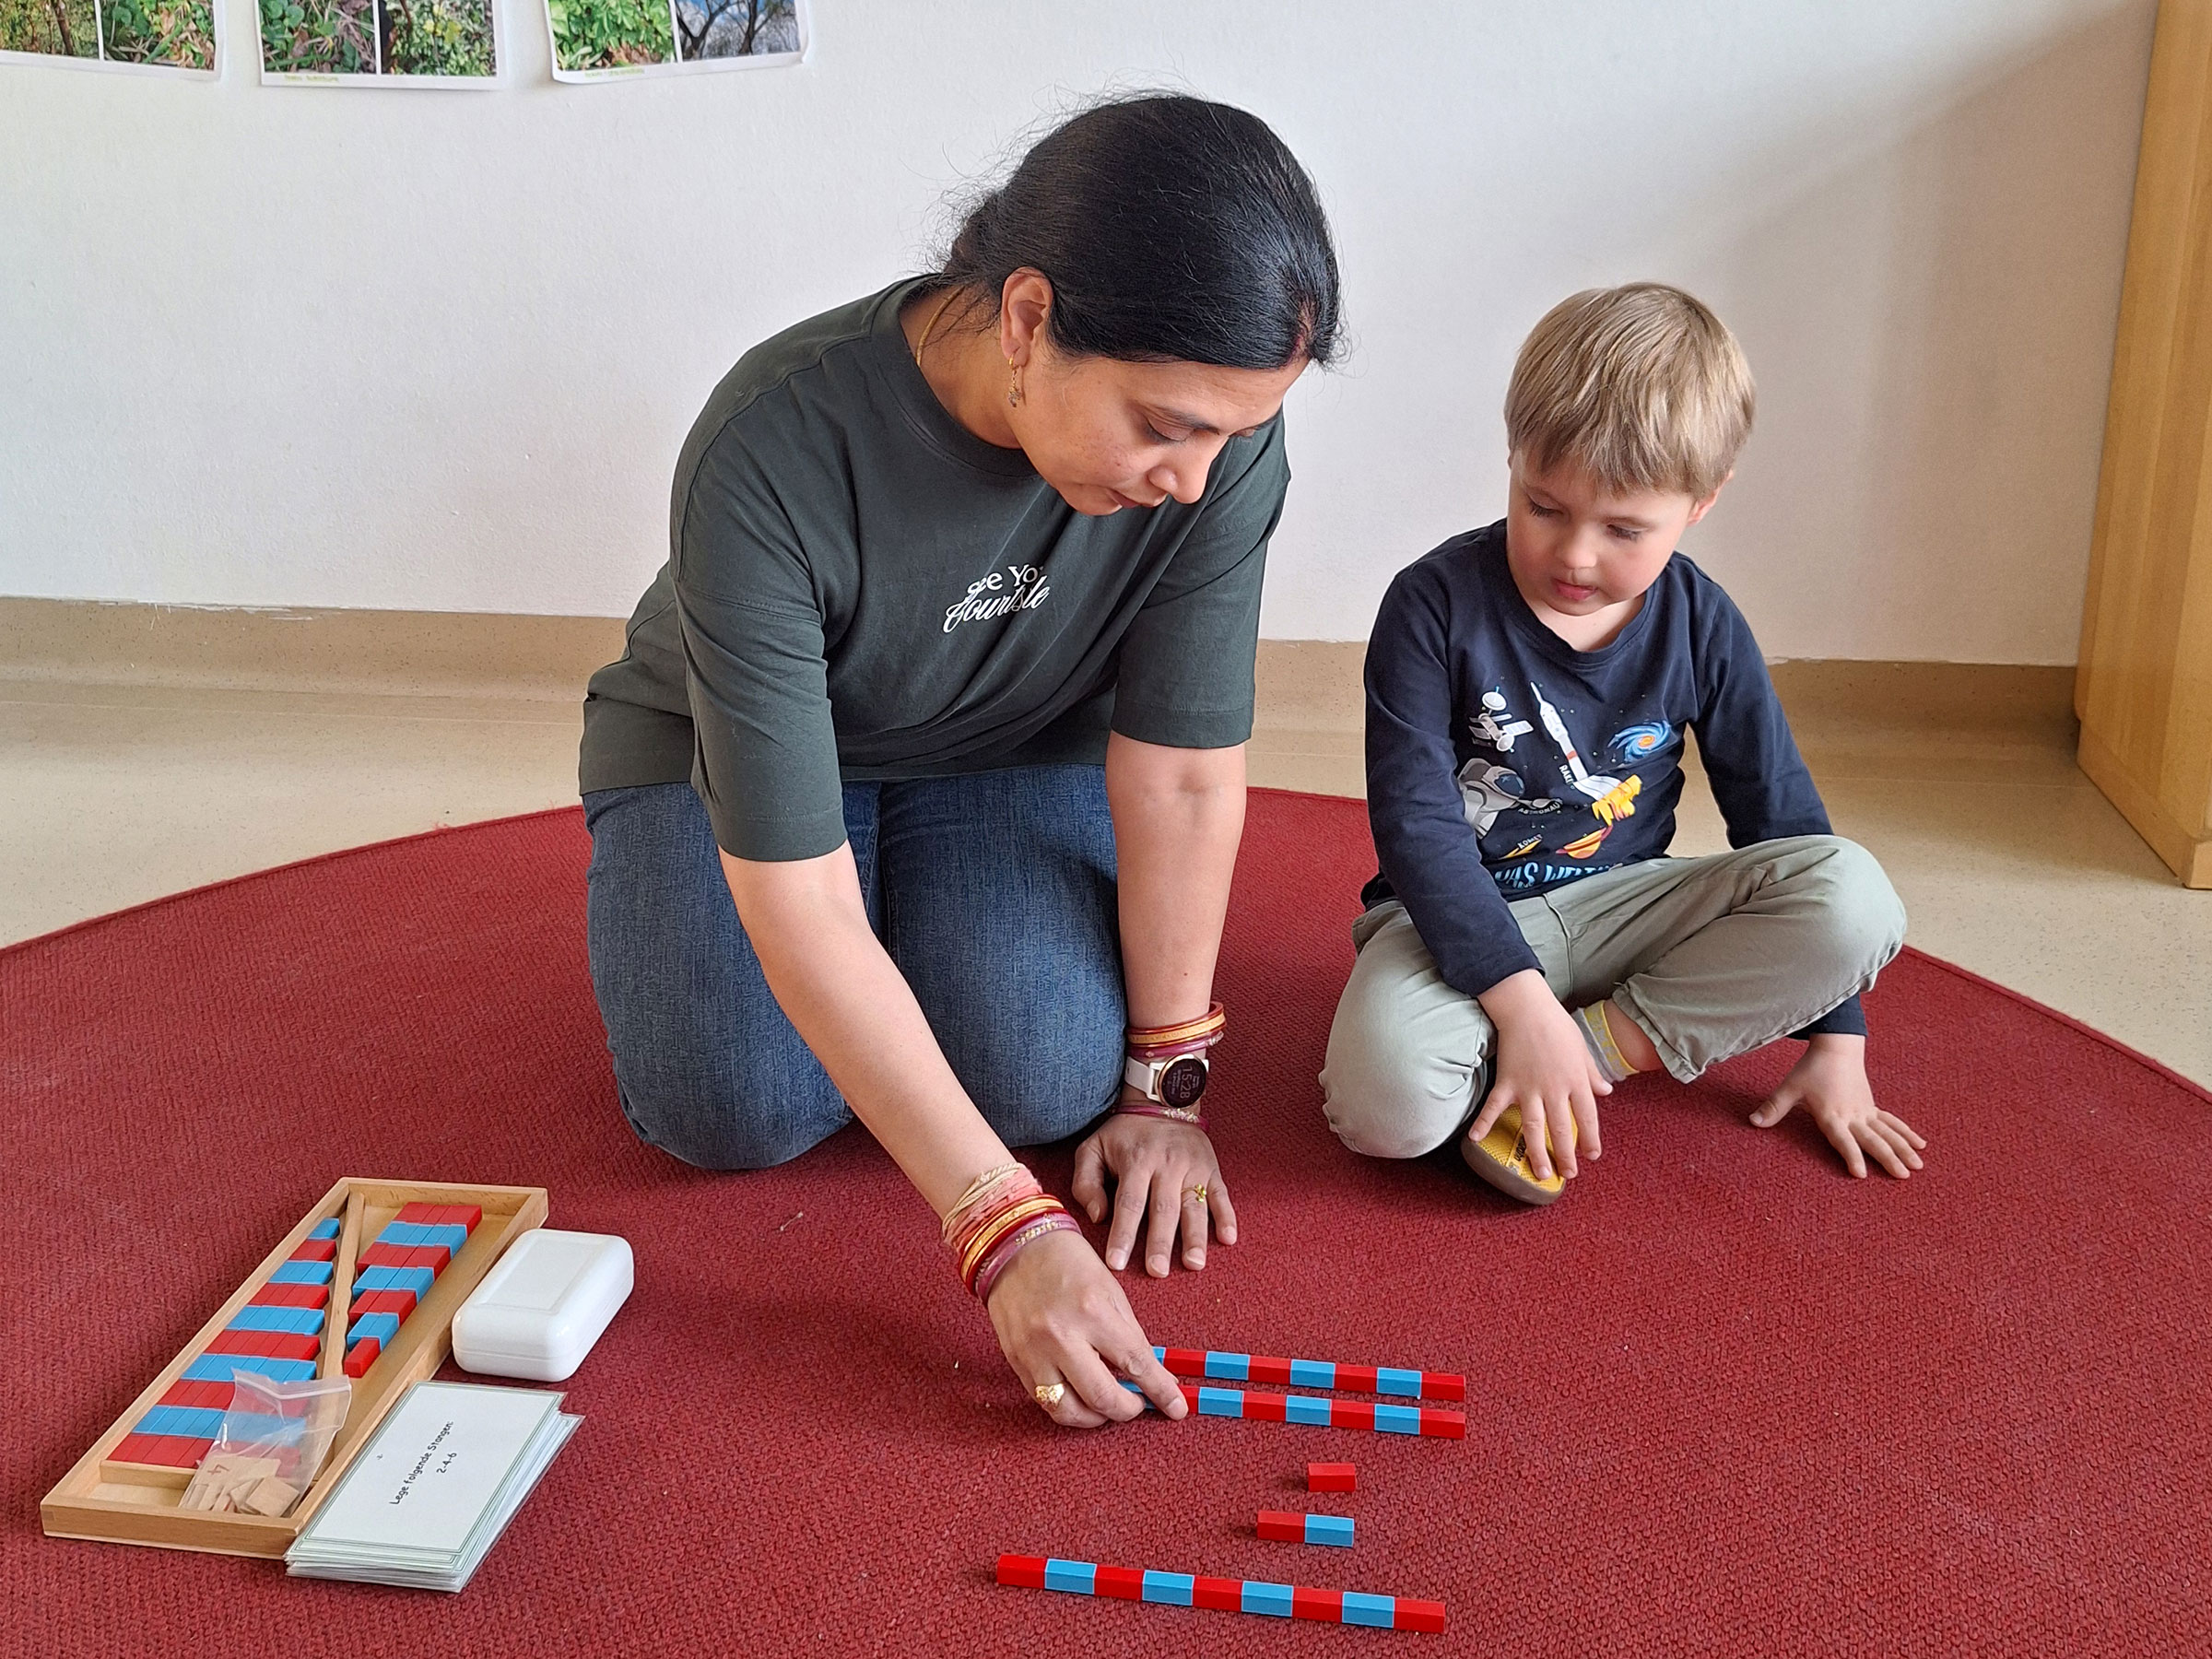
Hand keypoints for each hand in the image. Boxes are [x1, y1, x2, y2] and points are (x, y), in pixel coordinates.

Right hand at [984, 1227, 1189, 1426]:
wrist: (1015, 1246)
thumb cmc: (1067, 1262)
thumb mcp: (1111, 1291)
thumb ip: (1130, 1336)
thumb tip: (1149, 1375)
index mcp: (1092, 1311)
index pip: (1135, 1363)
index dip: (1160, 1391)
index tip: (1176, 1407)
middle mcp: (1061, 1336)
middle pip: (1103, 1397)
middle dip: (1129, 1410)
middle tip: (1139, 1405)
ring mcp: (1034, 1352)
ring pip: (1070, 1411)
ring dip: (1097, 1418)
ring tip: (1108, 1406)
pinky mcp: (1016, 1362)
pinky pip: (1045, 1401)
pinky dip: (1069, 1407)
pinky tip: (1082, 1397)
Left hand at [1071, 1104, 1236, 1276]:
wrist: (1163, 1101)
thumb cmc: (1124, 1134)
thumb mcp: (1093, 1147)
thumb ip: (1086, 1182)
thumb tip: (1097, 1217)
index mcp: (1136, 1161)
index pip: (1129, 1204)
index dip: (1122, 1234)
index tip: (1117, 1263)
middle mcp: (1166, 1165)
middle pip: (1163, 1210)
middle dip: (1161, 1243)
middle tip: (1157, 1272)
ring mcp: (1192, 1167)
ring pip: (1194, 1206)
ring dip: (1195, 1237)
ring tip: (1194, 1264)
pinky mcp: (1211, 1169)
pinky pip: (1221, 1195)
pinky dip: (1226, 1217)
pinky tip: (1228, 1239)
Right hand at [1468, 969, 1607, 1180]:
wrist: (1527, 1007)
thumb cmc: (1557, 1025)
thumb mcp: (1582, 1049)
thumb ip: (1592, 1074)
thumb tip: (1606, 1091)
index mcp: (1576, 1080)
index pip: (1588, 1117)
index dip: (1591, 1139)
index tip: (1591, 1156)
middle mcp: (1554, 1089)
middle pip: (1562, 1129)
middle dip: (1566, 1155)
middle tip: (1568, 1174)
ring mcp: (1529, 1088)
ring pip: (1534, 1126)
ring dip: (1537, 1151)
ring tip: (1541, 1172)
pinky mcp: (1507, 1082)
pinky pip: (1495, 1106)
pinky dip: (1484, 1122)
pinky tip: (1476, 1139)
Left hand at [1751, 1033, 1924, 1177]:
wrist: (1837, 1047)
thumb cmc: (1811, 1069)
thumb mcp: (1790, 1087)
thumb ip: (1774, 1107)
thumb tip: (1753, 1122)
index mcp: (1832, 1115)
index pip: (1842, 1139)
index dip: (1851, 1156)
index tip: (1860, 1173)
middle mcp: (1853, 1116)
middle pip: (1873, 1140)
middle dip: (1888, 1158)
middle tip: (1903, 1176)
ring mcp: (1866, 1111)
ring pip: (1888, 1133)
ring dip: (1903, 1149)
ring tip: (1918, 1167)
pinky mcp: (1872, 1107)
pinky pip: (1892, 1122)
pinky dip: (1906, 1133)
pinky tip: (1921, 1145)